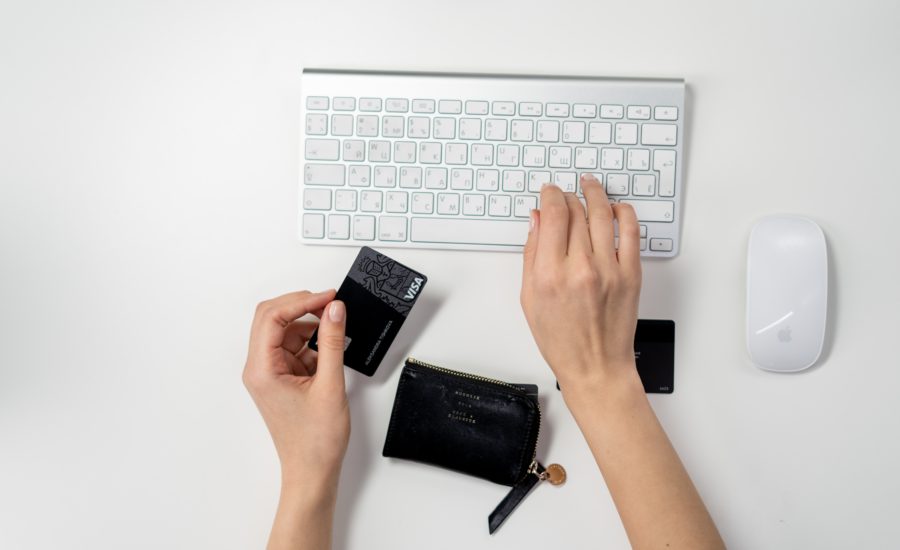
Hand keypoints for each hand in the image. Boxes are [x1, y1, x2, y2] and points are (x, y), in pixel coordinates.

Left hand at [243, 290, 348, 485]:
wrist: (312, 471)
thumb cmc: (315, 440)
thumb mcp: (330, 384)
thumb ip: (332, 341)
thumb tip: (335, 309)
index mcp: (262, 369)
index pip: (272, 317)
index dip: (302, 301)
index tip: (329, 297)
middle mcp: (259, 368)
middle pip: (272, 318)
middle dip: (301, 306)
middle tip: (330, 304)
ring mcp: (269, 373)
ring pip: (284, 331)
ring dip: (309, 325)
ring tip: (336, 329)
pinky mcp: (282, 377)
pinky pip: (294, 347)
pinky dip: (312, 343)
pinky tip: (330, 349)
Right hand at [520, 175, 641, 393]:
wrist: (596, 367)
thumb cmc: (561, 340)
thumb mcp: (530, 298)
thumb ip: (532, 255)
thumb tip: (536, 220)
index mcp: (550, 274)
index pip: (553, 215)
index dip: (551, 195)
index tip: (549, 192)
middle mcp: (580, 268)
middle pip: (576, 211)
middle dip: (568, 196)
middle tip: (565, 194)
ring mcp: (609, 270)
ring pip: (603, 214)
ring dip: (595, 194)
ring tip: (590, 186)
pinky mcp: (631, 274)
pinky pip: (631, 231)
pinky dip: (624, 213)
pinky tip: (616, 208)